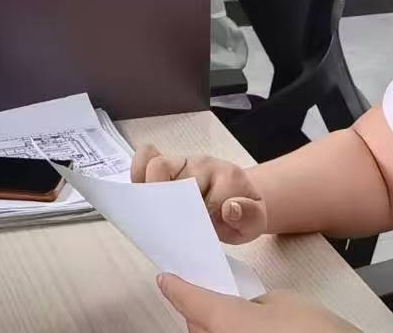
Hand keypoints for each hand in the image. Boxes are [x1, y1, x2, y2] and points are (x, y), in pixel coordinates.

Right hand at [133, 145, 270, 244]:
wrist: (240, 199)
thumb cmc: (243, 213)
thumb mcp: (254, 222)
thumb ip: (249, 217)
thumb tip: (230, 208)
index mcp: (228, 177)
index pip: (204, 198)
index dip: (196, 219)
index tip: (197, 235)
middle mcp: (203, 164)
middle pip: (172, 174)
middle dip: (165, 203)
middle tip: (171, 226)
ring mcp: (184, 162)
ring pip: (154, 165)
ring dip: (148, 192)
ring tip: (153, 215)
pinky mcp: (169, 165)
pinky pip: (145, 158)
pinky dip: (138, 175)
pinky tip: (142, 199)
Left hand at [156, 276, 353, 332]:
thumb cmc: (316, 332)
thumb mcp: (282, 300)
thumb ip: (252, 301)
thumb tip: (243, 309)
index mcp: (224, 322)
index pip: (188, 301)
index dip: (176, 287)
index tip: (166, 280)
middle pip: (195, 326)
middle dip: (200, 312)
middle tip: (211, 297)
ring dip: (215, 330)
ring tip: (239, 320)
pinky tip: (250, 332)